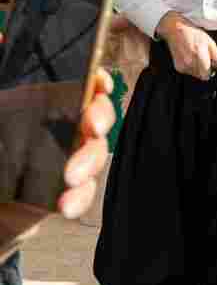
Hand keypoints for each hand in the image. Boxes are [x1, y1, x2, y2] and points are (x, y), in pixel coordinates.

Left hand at [57, 68, 115, 219]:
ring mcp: (66, 159)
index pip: (84, 84)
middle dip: (101, 119)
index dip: (98, 80)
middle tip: (92, 129)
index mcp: (46, 104)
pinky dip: (80, 198)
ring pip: (96, 154)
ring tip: (70, 179)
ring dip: (90, 163)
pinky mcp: (63, 192)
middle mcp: (63, 128)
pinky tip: (65, 204)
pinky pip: (83, 193)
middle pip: (98, 116)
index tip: (99, 83)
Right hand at [157, 12, 216, 80]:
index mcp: (198, 54)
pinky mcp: (178, 67)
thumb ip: (216, 55)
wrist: (176, 31)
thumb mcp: (209, 41)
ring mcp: (183, 65)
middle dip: (205, 70)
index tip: (212, 68)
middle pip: (201, 75)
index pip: (206, 73)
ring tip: (196, 57)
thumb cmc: (193, 34)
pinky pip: (189, 72)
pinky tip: (190, 58)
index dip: (211, 71)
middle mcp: (189, 61)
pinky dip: (191, 68)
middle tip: (204, 60)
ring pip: (195, 75)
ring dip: (198, 69)